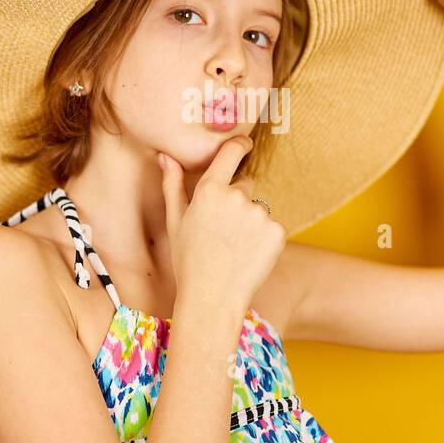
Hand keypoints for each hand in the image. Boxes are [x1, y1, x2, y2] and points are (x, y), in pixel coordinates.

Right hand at [157, 135, 285, 322]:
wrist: (212, 298)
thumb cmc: (188, 261)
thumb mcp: (175, 222)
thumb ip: (173, 184)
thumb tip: (166, 156)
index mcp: (210, 190)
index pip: (231, 152)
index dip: (240, 145)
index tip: (245, 144)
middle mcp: (237, 196)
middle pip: (245, 187)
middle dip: (237, 203)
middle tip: (223, 233)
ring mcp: (260, 214)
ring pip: (259, 210)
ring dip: (251, 223)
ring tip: (234, 249)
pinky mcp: (277, 231)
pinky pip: (272, 228)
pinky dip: (265, 240)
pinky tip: (249, 256)